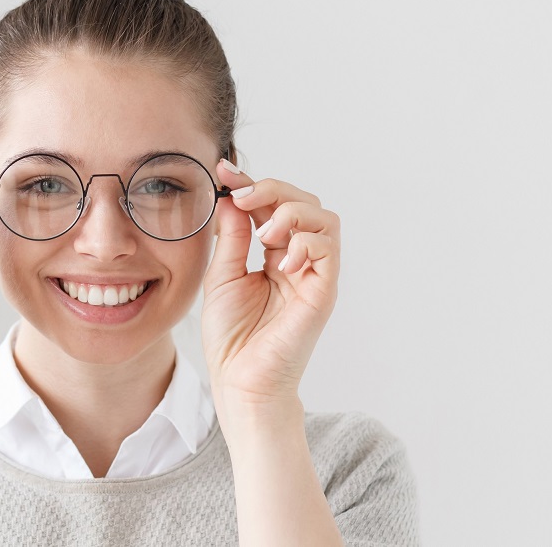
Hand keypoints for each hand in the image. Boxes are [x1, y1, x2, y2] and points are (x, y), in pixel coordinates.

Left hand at [202, 160, 340, 422]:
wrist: (239, 381)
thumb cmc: (231, 337)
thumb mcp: (222, 275)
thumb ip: (231, 237)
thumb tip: (231, 197)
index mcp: (274, 254)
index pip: (272, 206)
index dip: (252, 183)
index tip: (224, 170)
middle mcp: (299, 260)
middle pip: (305, 202)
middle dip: (273, 189)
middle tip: (241, 197)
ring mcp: (314, 275)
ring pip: (324, 218)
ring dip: (292, 212)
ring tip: (264, 233)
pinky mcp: (323, 292)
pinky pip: (329, 250)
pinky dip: (305, 243)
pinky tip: (280, 261)